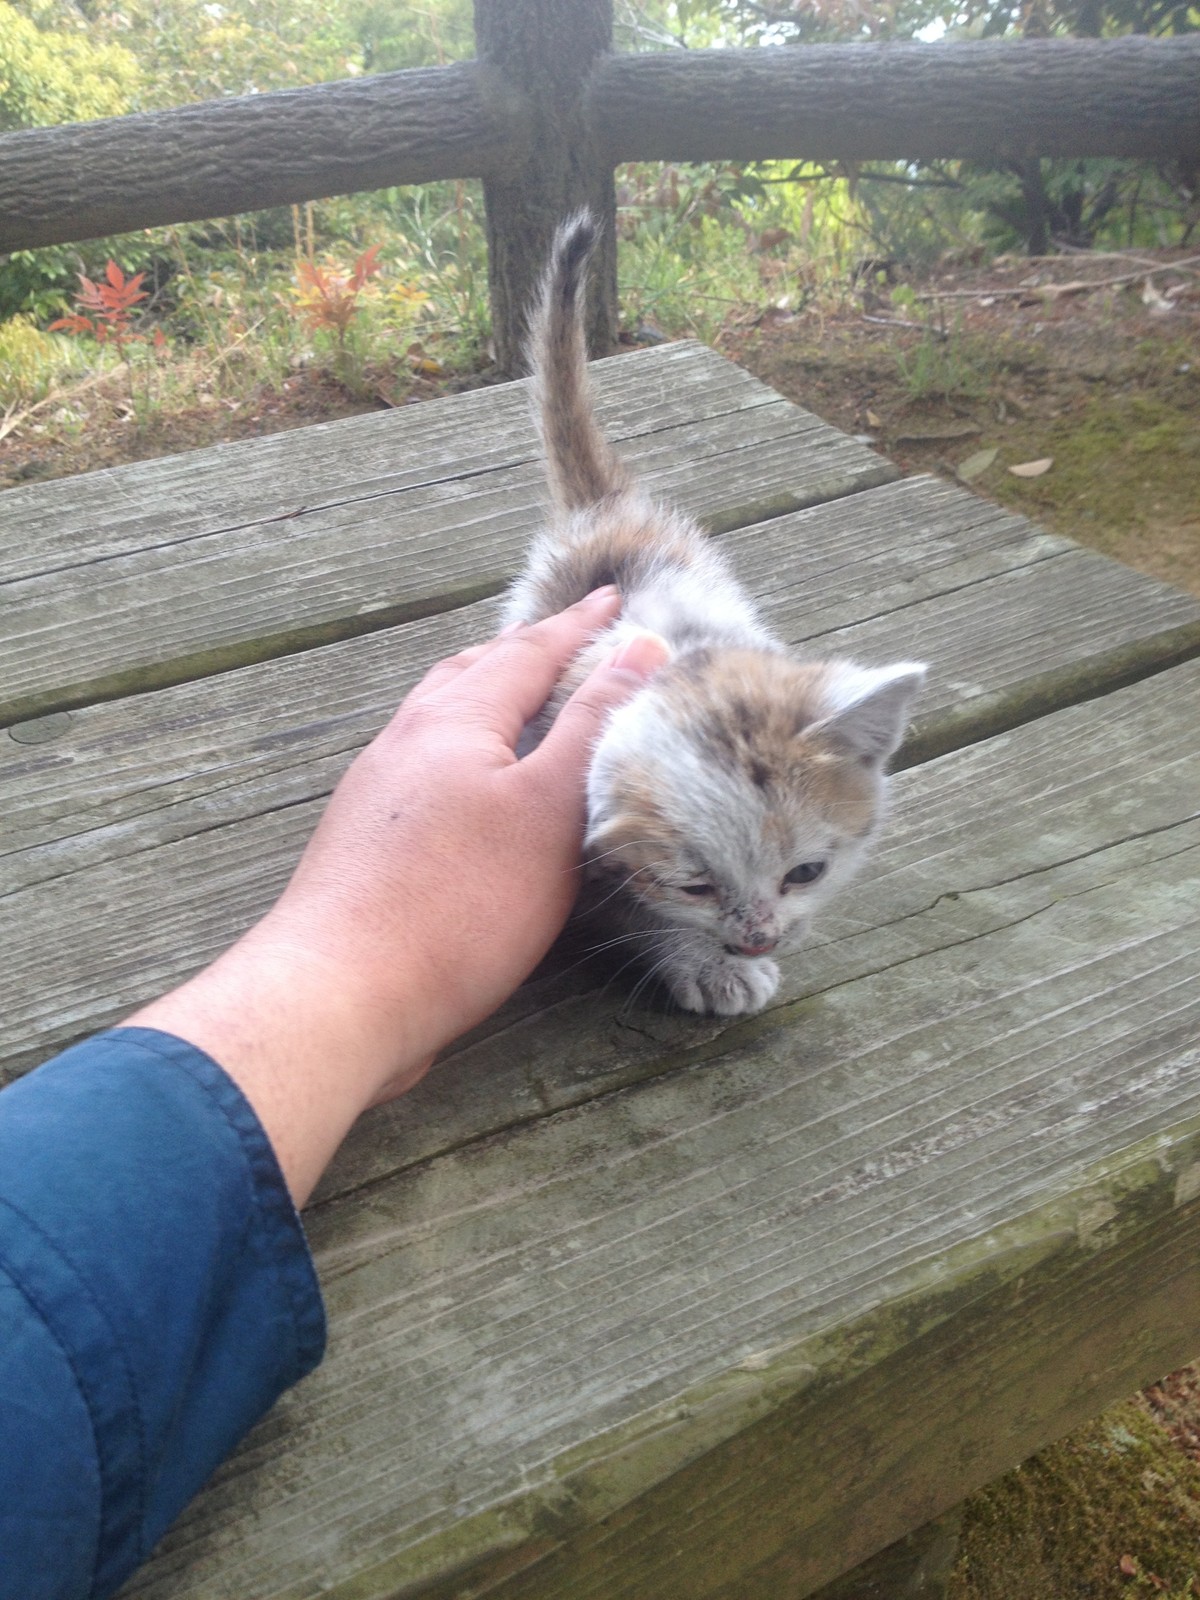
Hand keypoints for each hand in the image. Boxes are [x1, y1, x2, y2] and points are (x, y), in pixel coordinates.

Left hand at [129, 589, 668, 1202]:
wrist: (339, 995)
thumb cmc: (459, 902)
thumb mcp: (547, 808)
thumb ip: (592, 724)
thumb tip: (638, 643)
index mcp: (455, 721)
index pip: (526, 653)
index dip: (576, 627)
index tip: (612, 597)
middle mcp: (407, 742)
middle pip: (469, 675)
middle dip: (521, 651)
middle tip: (564, 637)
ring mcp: (376, 793)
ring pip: (438, 720)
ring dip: (483, 697)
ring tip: (515, 696)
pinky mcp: (365, 844)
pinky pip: (422, 768)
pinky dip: (461, 751)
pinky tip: (470, 787)